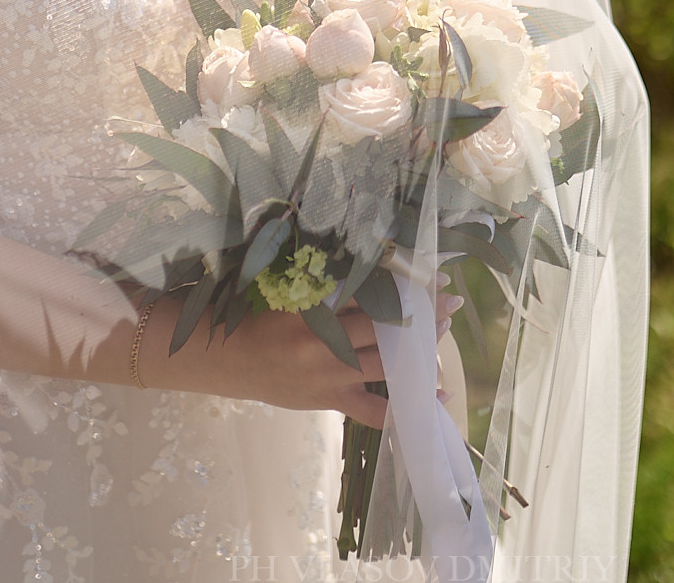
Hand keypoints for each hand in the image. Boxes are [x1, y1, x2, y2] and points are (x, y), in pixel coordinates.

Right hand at [137, 286, 462, 428]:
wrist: (222, 358)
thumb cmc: (255, 315)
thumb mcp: (287, 291)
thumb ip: (326, 284)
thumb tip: (368, 262)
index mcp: (312, 308)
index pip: (366, 293)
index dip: (399, 283)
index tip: (426, 272)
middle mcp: (324, 342)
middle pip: (383, 326)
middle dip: (420, 314)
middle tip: (450, 299)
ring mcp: (328, 375)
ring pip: (385, 363)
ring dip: (417, 350)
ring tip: (442, 333)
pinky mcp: (328, 399)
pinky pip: (372, 410)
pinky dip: (402, 407)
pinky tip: (433, 400)